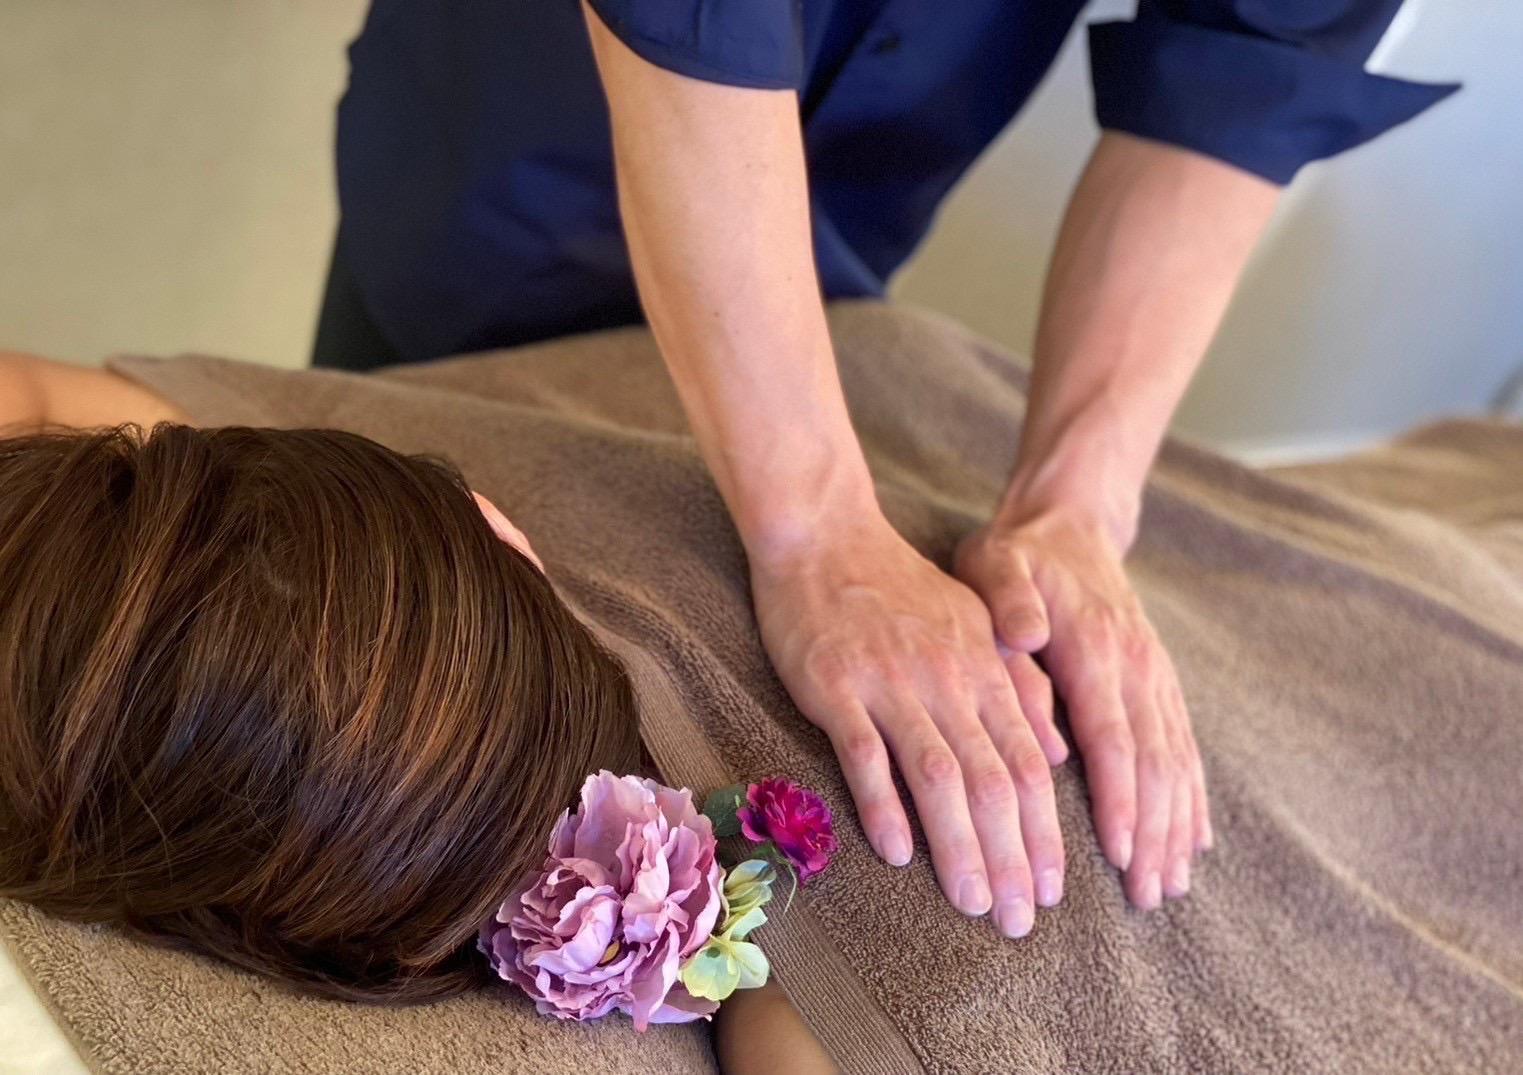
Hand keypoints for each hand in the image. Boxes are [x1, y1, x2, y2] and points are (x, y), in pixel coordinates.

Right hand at [749, 511, 1065, 937]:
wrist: (826, 536)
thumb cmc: (899, 589)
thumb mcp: (975, 627)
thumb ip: (1019, 688)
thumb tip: (1059, 757)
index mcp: (986, 670)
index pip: (1029, 765)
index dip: (1044, 833)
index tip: (1051, 891)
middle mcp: (948, 679)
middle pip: (993, 781)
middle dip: (1011, 857)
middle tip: (1019, 919)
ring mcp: (890, 682)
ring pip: (938, 776)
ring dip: (959, 846)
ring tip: (971, 903)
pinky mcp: (835, 684)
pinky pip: (864, 753)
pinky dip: (883, 805)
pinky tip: (896, 852)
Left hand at [954, 509, 1210, 909]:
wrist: (1069, 522)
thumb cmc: (1017, 554)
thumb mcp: (995, 564)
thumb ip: (1007, 602)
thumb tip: (1025, 642)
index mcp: (1095, 647)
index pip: (1112, 734)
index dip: (1118, 797)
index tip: (1118, 854)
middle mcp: (1137, 666)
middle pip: (1153, 762)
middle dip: (1151, 833)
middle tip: (1144, 897)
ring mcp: (1156, 675)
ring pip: (1176, 762)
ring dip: (1175, 827)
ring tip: (1168, 886)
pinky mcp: (1161, 683)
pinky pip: (1185, 747)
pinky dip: (1192, 799)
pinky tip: (1194, 842)